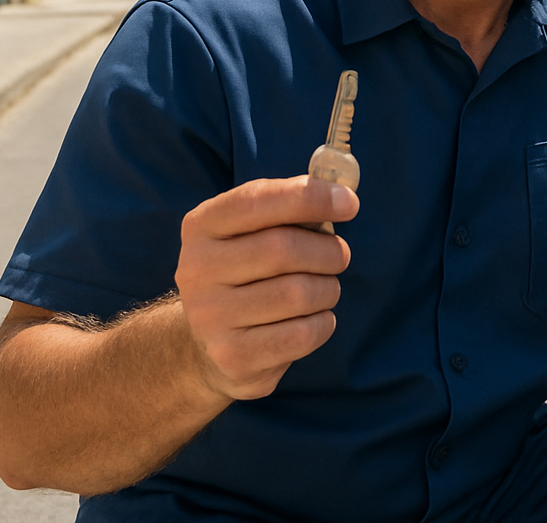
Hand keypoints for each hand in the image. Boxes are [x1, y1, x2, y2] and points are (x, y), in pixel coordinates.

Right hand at [174, 175, 358, 400]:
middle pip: (284, 249)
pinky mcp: (232, 355)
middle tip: (339, 256)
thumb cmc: (249, 271)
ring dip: (328, 289)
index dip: (311, 198)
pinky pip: (303, 334)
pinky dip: (323, 323)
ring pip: (299, 294)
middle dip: (329, 251)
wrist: (209, 343)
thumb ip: (291, 206)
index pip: (259, 200)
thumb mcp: (255, 231)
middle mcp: (196, 268)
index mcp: (202, 225)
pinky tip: (313, 319)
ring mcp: (209, 316)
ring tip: (323, 289)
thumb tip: (342, 191)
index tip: (350, 203)